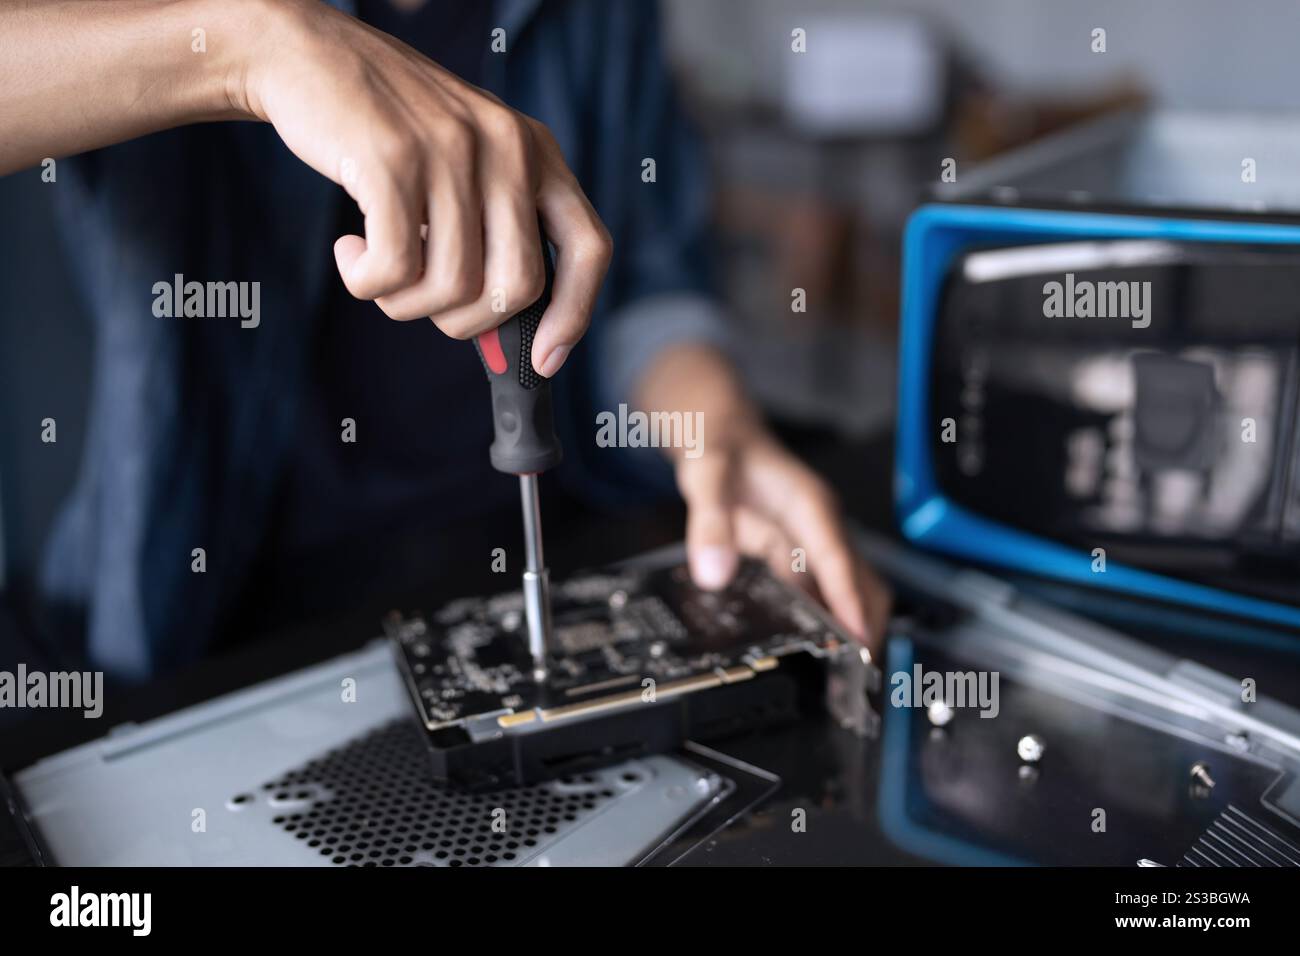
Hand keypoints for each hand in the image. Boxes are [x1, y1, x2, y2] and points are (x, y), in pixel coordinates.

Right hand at [241, 0, 610, 373]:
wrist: (310, 55)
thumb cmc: (390, 133)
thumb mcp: (467, 164)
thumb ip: (496, 231)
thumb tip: (508, 341)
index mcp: (537, 152)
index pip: (589, 248)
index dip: (574, 315)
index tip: (543, 360)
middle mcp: (507, 148)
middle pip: (516, 288)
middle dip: (466, 323)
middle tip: (423, 302)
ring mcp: (452, 151)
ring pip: (451, 288)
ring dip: (404, 304)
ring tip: (376, 268)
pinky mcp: (392, 159)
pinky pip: (393, 271)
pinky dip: (366, 283)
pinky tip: (350, 252)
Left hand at [636, 344, 890, 652]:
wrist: (718, 431)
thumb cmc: (721, 446)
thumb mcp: (706, 477)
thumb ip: (709, 523)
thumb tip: (713, 572)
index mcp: (809, 506)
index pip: (839, 562)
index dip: (849, 604)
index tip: (857, 641)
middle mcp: (819, 527)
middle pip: (860, 583)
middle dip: (864, 625)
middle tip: (854, 674)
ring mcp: (811, 543)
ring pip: (846, 592)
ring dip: (846, 628)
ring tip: (837, 677)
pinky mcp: (796, 556)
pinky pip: (818, 594)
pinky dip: (820, 621)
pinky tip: (807, 649)